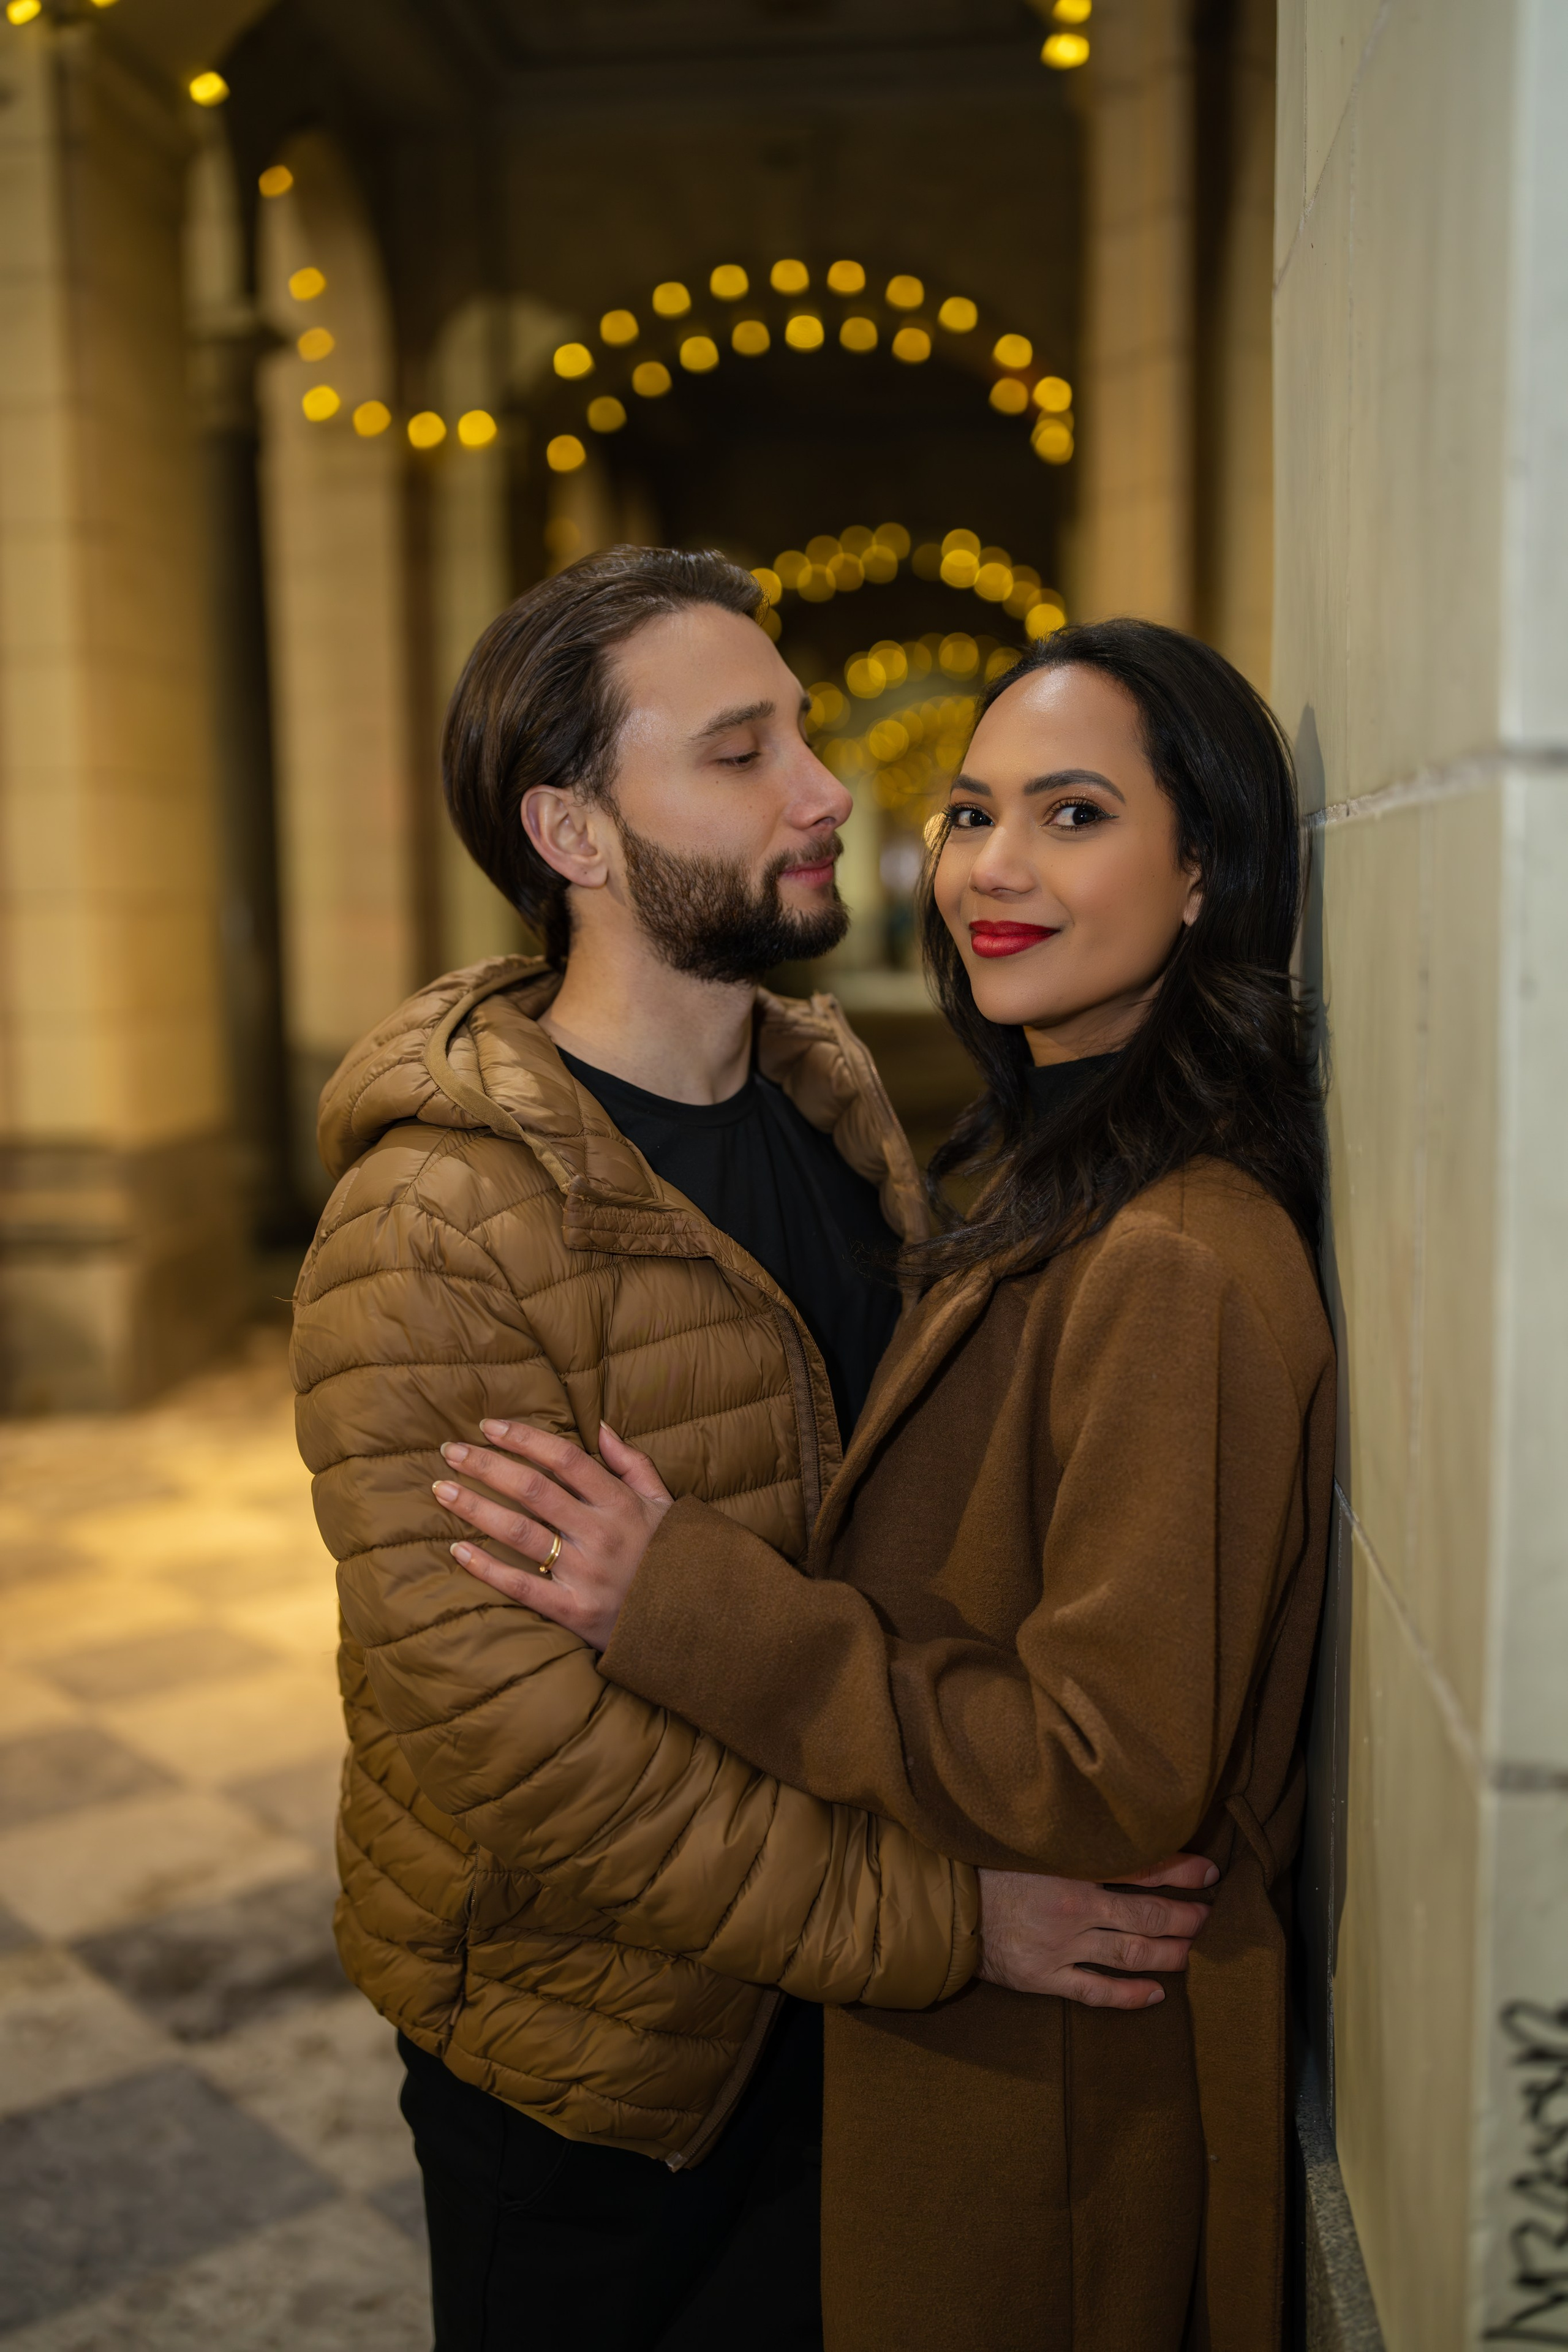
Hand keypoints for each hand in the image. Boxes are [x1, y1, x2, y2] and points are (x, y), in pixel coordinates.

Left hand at [434, 1420, 672, 1650]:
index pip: (565, 1458)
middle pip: (533, 1489)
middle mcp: (601, 1534)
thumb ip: (632, 1463)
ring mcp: (586, 1574)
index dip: (524, 1438)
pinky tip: (457, 1550)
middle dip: (486, 1466)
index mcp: (621, 1503)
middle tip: (450, 1451)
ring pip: (520, 1532)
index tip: (489, 1426)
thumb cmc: (673, 1557)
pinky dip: (485, 1568)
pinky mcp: (573, 1612)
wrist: (697, 1623)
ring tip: (442, 1490)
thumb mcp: (663, 1503)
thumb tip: (600, 1427)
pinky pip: (520, 1586)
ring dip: (475, 1508)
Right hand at [976, 1855, 1217, 2007]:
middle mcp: (1073, 1908)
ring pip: (1130, 1954)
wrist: (944, 1906)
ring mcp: (1061, 1947)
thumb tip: (1120, 1834)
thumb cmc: (988, 1866)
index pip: (1141, 1867)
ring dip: (1167, 1954)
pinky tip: (1155, 1994)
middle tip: (1207, 1916)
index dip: (1180, 1870)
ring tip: (1189, 1952)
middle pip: (1146, 1914)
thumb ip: (1073, 1843)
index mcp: (1072, 1868)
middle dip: (1184, 1917)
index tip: (1208, 1872)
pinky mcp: (1045, 1977)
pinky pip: (1097, 1992)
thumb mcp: (1033, 1843)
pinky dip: (1130, 1995)